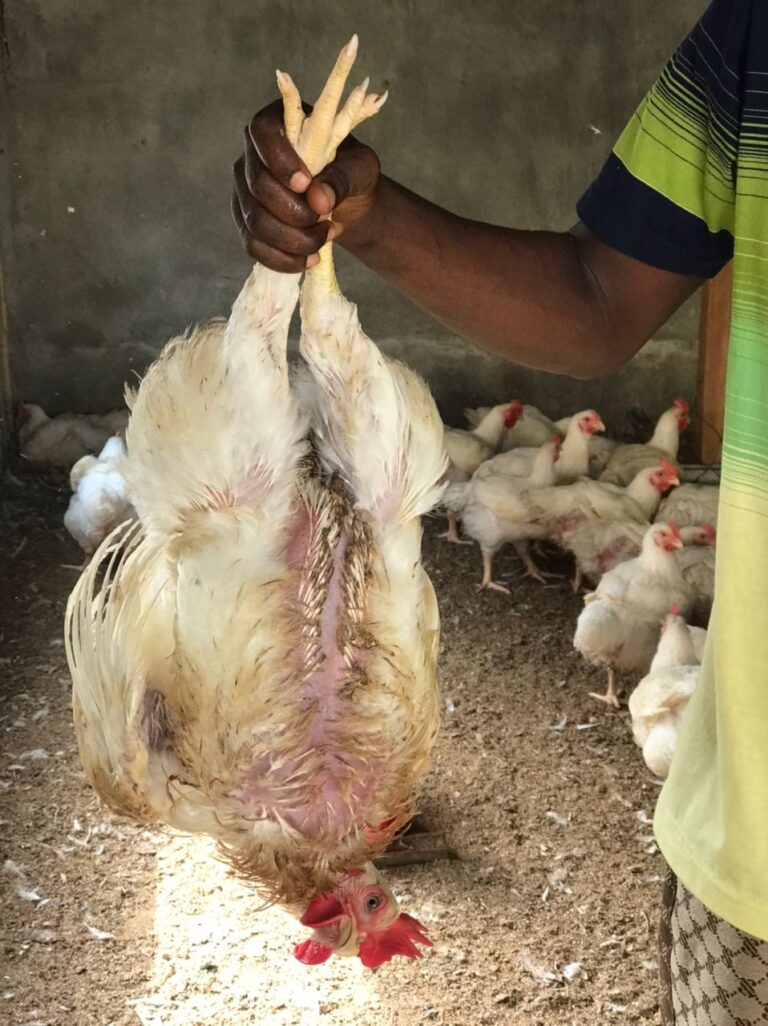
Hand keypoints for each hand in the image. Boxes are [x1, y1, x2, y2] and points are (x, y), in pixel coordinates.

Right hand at [232, 99, 381, 272]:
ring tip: (324, 237)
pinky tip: (309, 258)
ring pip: (254, 221)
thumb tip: (318, 199)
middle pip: (257, 185)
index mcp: (277, 123)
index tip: (306, 183)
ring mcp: (244, 190)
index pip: (262, 133)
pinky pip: (254, 246)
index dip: (280, 160)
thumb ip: (342, 177)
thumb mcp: (359, 169)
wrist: (348, 202)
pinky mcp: (246, 221)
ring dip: (292, 239)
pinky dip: (283, 259)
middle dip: (294, 212)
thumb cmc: (351, 173)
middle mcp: (252, 154)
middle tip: (325, 219)